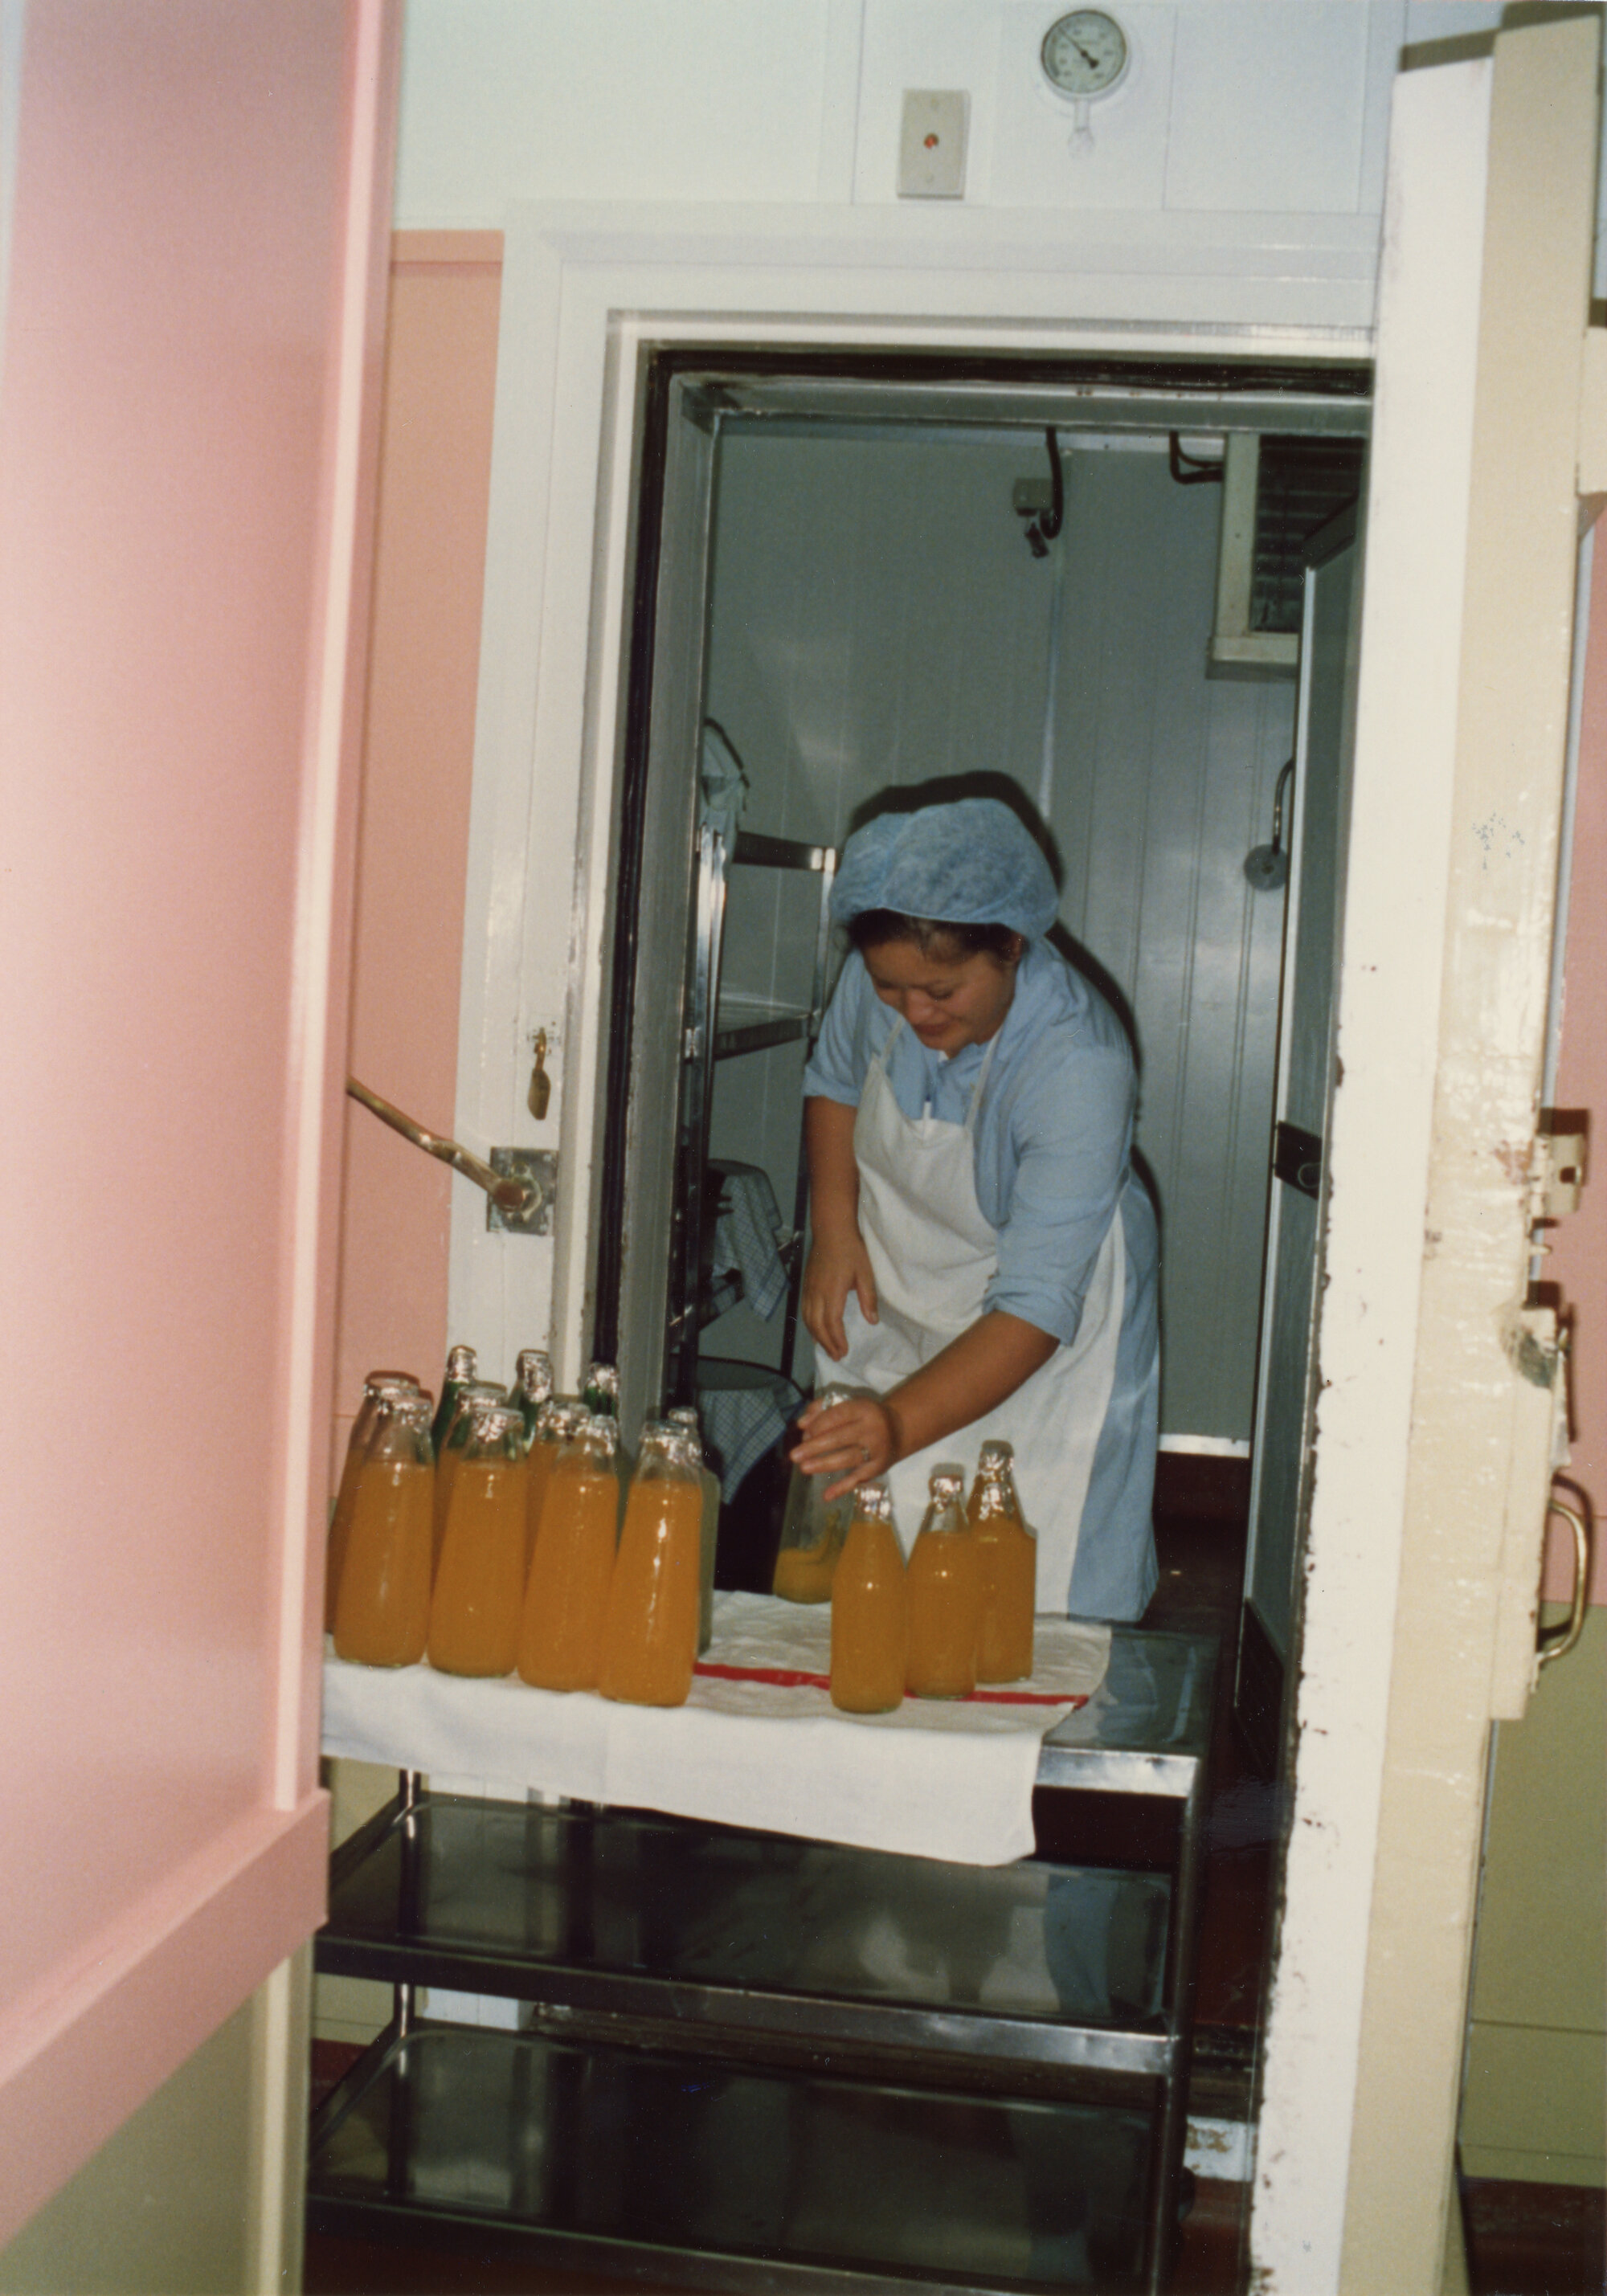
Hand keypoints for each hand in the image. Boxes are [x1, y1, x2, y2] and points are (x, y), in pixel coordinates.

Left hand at [790, 1391, 897, 1501]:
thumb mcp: (849, 1405)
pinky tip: (826, 1496)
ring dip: (824, 1464)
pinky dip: (843, 1488)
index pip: (836, 1415)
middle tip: (795, 1455)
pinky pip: (858, 1479)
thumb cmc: (865, 1416)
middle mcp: (871, 1429)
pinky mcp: (878, 1468)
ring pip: (847, 1458)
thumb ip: (823, 1409)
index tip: (804, 1434)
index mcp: (863, 1409)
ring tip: (804, 1468)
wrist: (899, 1430)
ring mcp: (876, 1450)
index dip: (818, 1425)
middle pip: (840, 1438)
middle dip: (815, 1447)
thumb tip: (801, 1424)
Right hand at [800, 1231, 877, 1361]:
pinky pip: (805, 1311)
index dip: (837, 1340)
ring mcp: (809, 1289)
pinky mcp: (806, 1285)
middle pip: (817, 1326)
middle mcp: (816, 1294)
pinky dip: (810, 1325)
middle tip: (836, 1357)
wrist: (831, 1231)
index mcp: (832, 1292)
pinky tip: (816, 1330)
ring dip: (817, 1337)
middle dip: (826, 1343)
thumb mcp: (865, 1274)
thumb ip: (868, 1299)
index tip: (844, 1351)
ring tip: (827, 1348)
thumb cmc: (851, 1251)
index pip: (832, 1323)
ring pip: (808, 1320)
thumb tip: (872, 1321)